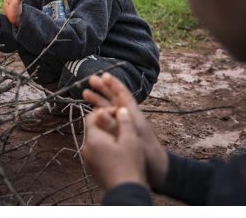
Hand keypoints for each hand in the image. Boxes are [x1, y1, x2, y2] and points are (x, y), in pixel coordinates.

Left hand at [82, 107, 146, 189]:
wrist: (126, 191)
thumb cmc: (129, 166)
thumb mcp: (131, 139)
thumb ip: (124, 121)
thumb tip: (121, 109)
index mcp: (93, 139)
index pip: (92, 116)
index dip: (106, 111)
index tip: (119, 114)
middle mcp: (86, 148)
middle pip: (93, 128)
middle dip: (106, 123)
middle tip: (122, 124)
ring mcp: (88, 159)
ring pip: (95, 140)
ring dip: (106, 135)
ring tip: (122, 138)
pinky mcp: (93, 168)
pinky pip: (96, 151)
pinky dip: (105, 147)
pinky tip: (119, 151)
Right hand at [83, 73, 167, 188]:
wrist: (159, 170)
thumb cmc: (147, 155)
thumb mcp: (128, 139)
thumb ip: (113, 126)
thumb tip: (99, 112)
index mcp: (133, 116)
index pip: (123, 95)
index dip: (113, 84)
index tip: (103, 75)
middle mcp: (130, 118)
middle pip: (115, 99)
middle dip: (103, 89)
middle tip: (90, 80)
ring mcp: (127, 125)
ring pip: (111, 108)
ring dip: (99, 101)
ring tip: (86, 93)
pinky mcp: (123, 133)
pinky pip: (111, 119)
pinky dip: (102, 113)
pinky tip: (94, 113)